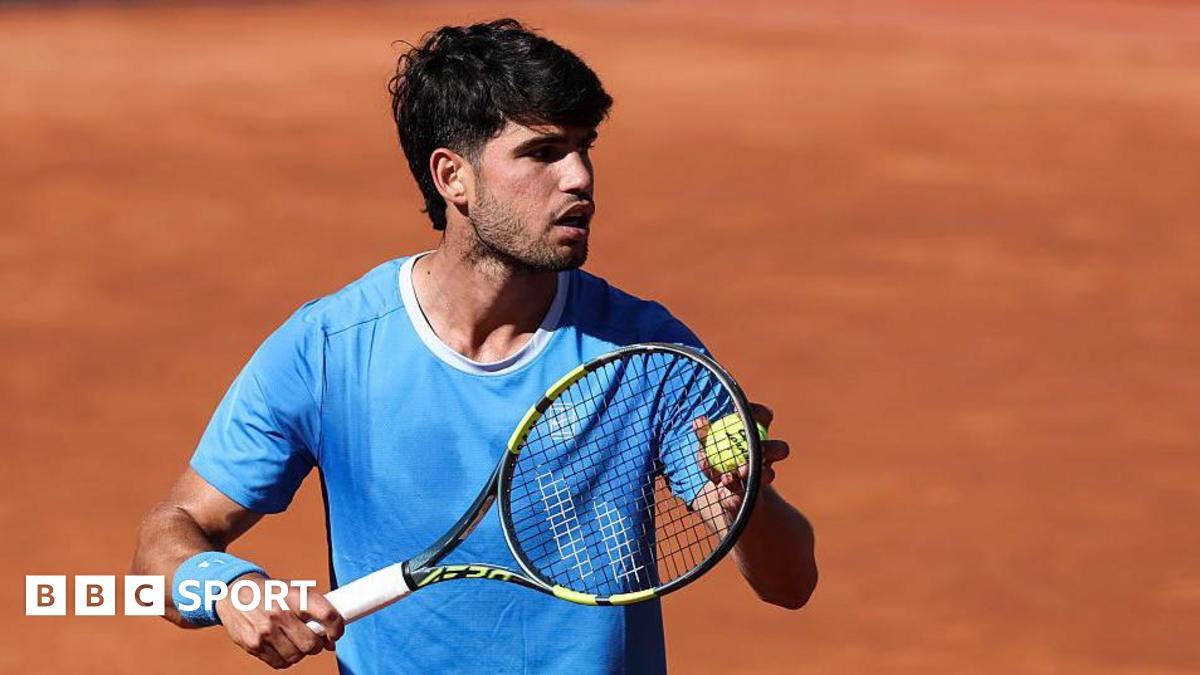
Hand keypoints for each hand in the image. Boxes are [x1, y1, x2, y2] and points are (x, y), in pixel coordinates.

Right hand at [215, 573, 343, 669]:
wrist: (233, 593)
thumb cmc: (271, 593)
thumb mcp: (293, 592)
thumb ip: (314, 613)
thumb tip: (331, 643)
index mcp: (294, 595)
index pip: (326, 614)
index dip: (337, 628)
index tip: (336, 633)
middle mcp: (279, 613)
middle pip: (311, 644)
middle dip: (317, 645)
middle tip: (315, 640)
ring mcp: (265, 631)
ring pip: (297, 656)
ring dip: (301, 653)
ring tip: (296, 642)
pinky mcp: (253, 645)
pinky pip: (280, 663)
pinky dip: (286, 659)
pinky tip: (283, 647)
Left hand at [694, 402, 790, 512]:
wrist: (718, 495)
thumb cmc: (715, 462)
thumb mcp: (707, 448)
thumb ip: (704, 435)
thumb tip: (699, 422)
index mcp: (757, 436)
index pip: (764, 418)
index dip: (759, 412)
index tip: (742, 411)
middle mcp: (767, 456)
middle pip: (779, 448)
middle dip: (771, 447)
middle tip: (757, 446)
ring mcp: (765, 477)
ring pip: (768, 474)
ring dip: (754, 471)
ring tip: (741, 471)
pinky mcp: (756, 496)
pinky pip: (749, 489)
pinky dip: (735, 483)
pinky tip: (726, 480)